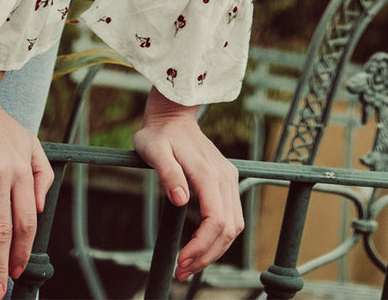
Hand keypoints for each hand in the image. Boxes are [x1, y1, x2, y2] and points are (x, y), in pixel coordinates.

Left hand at [133, 87, 242, 281]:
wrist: (173, 116)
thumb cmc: (159, 134)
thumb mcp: (153, 150)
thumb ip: (168, 173)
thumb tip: (180, 200)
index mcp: (208, 172)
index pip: (215, 219)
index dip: (201, 245)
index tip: (181, 260)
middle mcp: (225, 177)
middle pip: (228, 229)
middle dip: (207, 255)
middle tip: (181, 271)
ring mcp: (228, 179)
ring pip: (234, 226)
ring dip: (215, 250)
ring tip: (189, 264)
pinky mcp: (226, 182)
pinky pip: (231, 216)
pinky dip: (219, 237)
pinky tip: (201, 247)